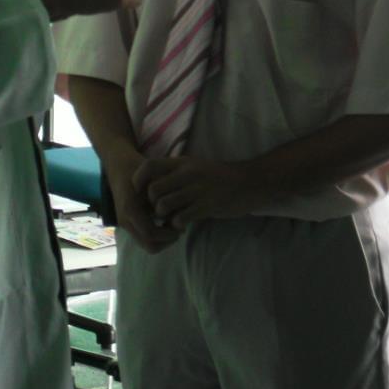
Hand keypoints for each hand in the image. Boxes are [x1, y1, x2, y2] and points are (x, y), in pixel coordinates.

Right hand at [106, 149, 180, 253]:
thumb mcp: (153, 181)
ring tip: (173, 226)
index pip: (151, 234)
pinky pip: (143, 237)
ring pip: (146, 244)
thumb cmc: (137, 169)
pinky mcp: (127, 222)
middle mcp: (125, 220)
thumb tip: (177, 217)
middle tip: (179, 230)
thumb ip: (164, 200)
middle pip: (149, 246)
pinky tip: (165, 222)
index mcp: (130, 210)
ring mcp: (125, 223)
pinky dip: (156, 235)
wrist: (119, 164)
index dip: (169, 234)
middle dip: (167, 241)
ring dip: (162, 239)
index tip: (181, 226)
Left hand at [133, 155, 263, 227]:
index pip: (149, 166)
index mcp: (182, 163)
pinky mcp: (207, 206)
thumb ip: (175, 174)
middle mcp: (187, 174)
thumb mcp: (195, 167)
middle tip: (159, 211)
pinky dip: (177, 225)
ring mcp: (197, 190)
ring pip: (164, 205)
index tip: (141, 193)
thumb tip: (151, 187)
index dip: (139, 180)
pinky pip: (180, 218)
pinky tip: (183, 225)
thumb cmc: (218, 177)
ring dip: (163, 216)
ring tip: (171, 219)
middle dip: (152, 204)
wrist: (249, 183)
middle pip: (153, 190)